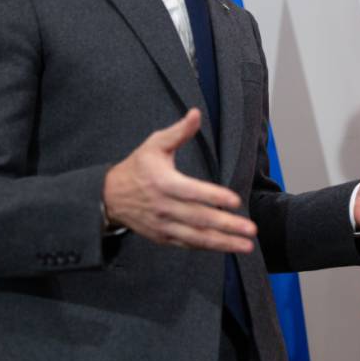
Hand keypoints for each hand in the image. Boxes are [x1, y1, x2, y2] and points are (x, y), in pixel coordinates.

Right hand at [103, 109, 256, 251]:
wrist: (109, 197)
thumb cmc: (137, 167)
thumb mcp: (154, 145)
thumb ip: (179, 132)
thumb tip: (196, 113)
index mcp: (163, 183)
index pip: (192, 192)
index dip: (214, 197)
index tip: (235, 201)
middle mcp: (164, 207)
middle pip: (199, 218)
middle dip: (227, 225)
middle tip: (250, 229)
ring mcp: (163, 225)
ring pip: (196, 237)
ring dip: (223, 242)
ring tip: (246, 245)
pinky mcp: (163, 237)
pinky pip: (188, 244)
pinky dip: (208, 247)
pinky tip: (227, 246)